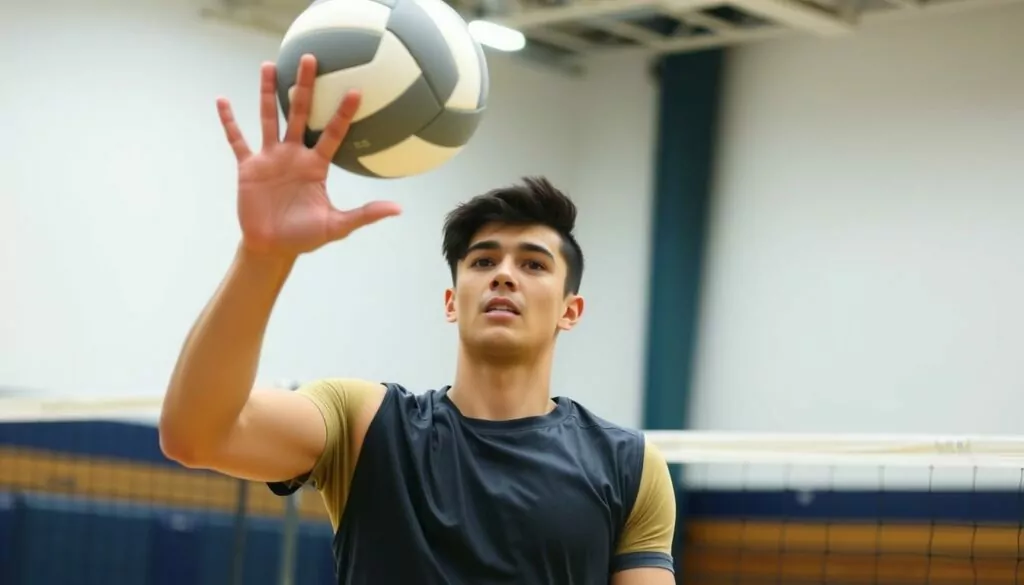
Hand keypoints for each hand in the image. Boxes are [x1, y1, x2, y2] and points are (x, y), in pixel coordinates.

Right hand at [216, 54, 401, 256]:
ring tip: (270, 65)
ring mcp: (270, 158)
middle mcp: (294, 155)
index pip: (333, 133)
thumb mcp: (337, 226)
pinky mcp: (249, 167)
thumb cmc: (305, 236)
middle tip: (312, 58)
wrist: (273, 247)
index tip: (356, 89)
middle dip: (305, 86)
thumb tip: (398, 209)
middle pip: (301, 113)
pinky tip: (223, 100)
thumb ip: (365, 214)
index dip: (343, 113)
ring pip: (269, 118)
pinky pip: (238, 140)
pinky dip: (229, 122)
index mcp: (316, 165)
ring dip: (268, 93)